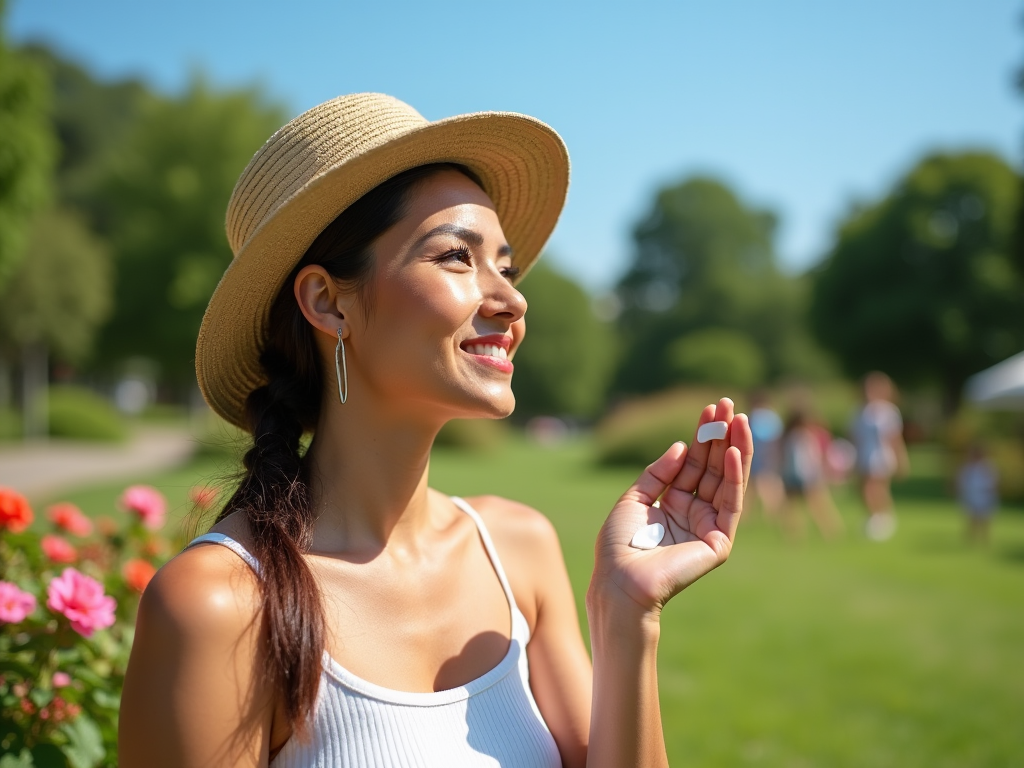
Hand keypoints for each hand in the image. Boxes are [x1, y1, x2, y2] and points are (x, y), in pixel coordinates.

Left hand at [589, 398, 753, 618]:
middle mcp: (694, 513)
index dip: (702, 437)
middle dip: (721, 436)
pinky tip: (734, 451)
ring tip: (739, 419)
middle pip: (713, 467)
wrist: (619, 580)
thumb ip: (659, 472)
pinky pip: (730, 504)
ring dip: (735, 449)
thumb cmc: (619, 545)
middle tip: (728, 404)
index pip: (694, 464)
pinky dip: (734, 477)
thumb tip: (681, 446)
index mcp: (673, 504)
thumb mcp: (634, 497)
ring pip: (727, 481)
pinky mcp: (718, 542)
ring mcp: (708, 527)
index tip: (710, 408)